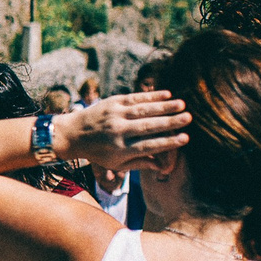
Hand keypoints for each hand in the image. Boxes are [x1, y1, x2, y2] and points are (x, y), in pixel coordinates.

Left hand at [53, 91, 191, 170]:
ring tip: (182, 104)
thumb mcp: (116, 163)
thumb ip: (139, 163)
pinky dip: (151, 96)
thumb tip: (162, 166)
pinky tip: (167, 94)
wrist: (72, 133)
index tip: (185, 138)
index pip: (148, 146)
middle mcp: (118, 131)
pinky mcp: (112, 102)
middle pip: (148, 126)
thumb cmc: (98, 152)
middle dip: (169, 122)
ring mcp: (114, 114)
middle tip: (188, 119)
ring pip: (143, 110)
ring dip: (164, 106)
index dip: (167, 142)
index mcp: (120, 149)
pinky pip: (135, 98)